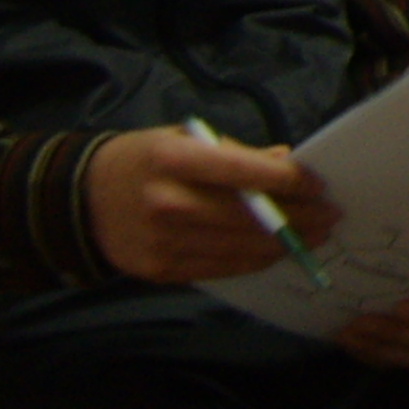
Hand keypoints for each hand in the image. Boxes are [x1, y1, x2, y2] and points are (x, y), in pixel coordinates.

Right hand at [82, 124, 337, 284]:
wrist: (79, 201)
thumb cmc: (141, 160)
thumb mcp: (181, 139)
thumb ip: (234, 152)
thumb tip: (284, 161)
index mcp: (174, 160)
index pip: (244, 171)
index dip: (288, 180)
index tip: (319, 185)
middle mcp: (167, 202)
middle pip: (248, 216)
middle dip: (297, 218)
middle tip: (330, 217)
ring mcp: (162, 241)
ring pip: (238, 247)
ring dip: (282, 244)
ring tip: (312, 237)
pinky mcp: (160, 270)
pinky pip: (219, 268)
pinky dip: (251, 261)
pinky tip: (274, 252)